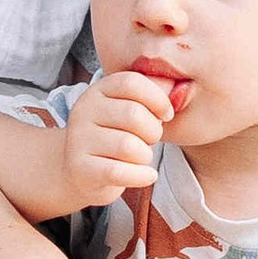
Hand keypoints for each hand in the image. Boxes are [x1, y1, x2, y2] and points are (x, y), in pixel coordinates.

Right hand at [58, 68, 170, 208]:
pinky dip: (142, 175)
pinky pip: (120, 172)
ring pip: (129, 146)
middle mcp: (84, 111)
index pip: (131, 82)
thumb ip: (151, 99)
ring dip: (145, 156)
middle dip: (153, 132)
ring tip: (140, 158)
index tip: (167, 114)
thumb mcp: (128, 113)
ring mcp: (79, 140)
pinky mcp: (81, 168)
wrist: (82, 173)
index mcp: (98, 91)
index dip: (157, 98)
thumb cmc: (116, 138)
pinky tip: (146, 175)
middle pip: (133, 114)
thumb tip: (179, 90)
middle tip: (150, 140)